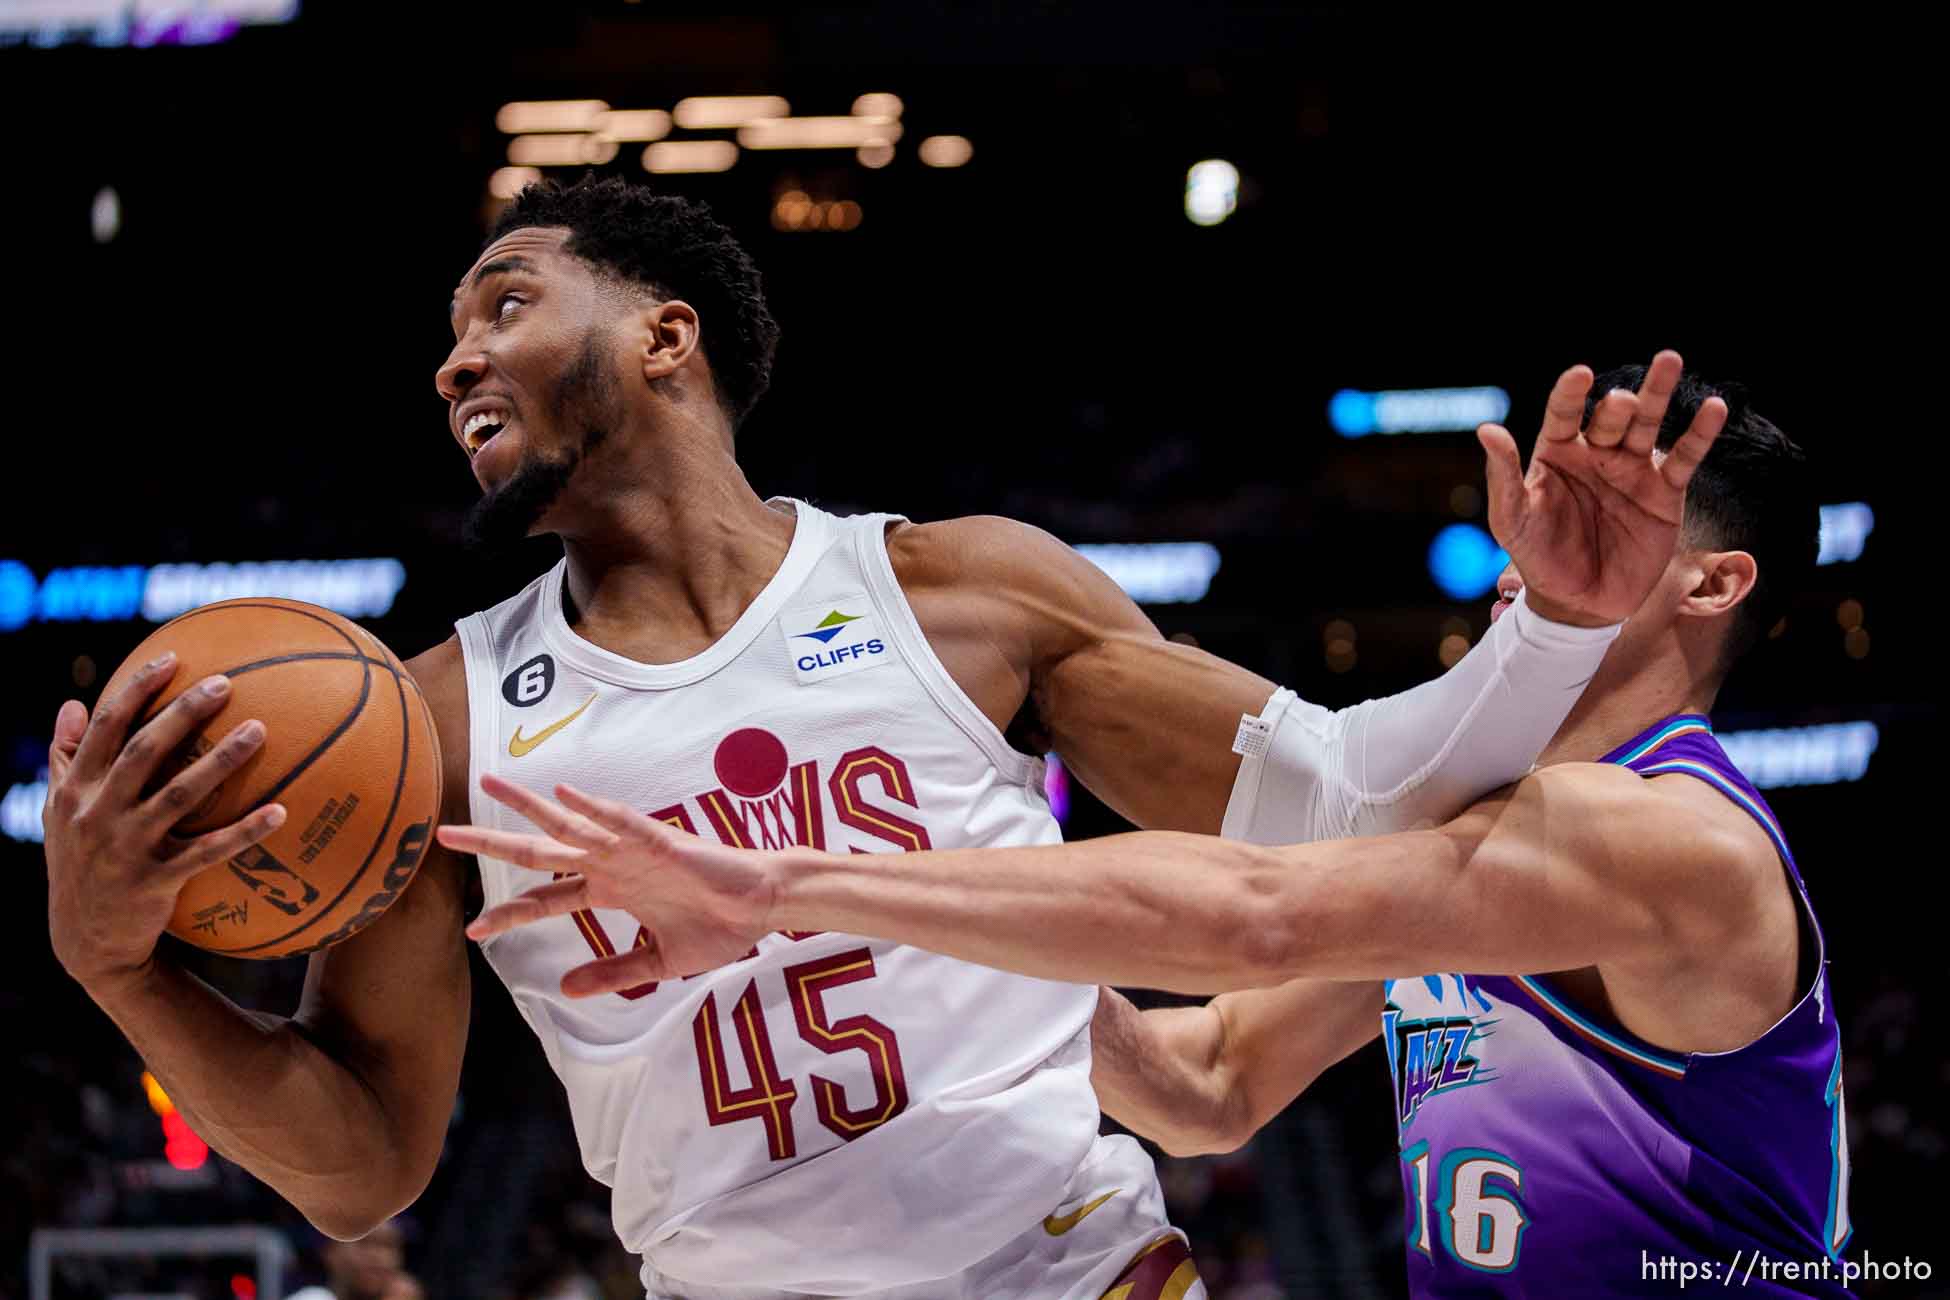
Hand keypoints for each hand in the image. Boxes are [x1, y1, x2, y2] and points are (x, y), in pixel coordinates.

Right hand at [43, 653, 284, 993]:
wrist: (84, 941)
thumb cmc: (80, 863)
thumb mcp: (60, 810)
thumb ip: (65, 757)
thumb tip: (74, 702)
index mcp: (76, 790)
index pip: (106, 729)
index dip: (137, 690)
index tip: (173, 658)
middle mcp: (97, 814)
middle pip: (143, 752)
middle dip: (182, 714)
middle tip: (225, 683)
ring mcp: (126, 848)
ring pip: (179, 796)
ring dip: (220, 761)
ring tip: (261, 730)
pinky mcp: (155, 881)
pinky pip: (207, 851)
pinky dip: (244, 832)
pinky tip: (281, 812)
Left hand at [437, 774, 778, 995]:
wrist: (762, 907)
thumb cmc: (717, 927)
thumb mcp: (657, 963)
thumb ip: (613, 971)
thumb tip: (565, 990)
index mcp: (610, 890)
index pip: (545, 899)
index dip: (508, 913)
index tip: (472, 930)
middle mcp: (611, 865)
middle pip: (541, 851)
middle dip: (492, 842)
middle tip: (444, 834)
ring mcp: (632, 850)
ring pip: (571, 824)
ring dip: (530, 807)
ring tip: (491, 786)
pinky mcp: (662, 842)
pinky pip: (623, 823)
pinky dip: (595, 809)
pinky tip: (567, 794)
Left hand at [1479, 350, 1725, 626]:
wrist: (1578, 604)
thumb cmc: (1538, 558)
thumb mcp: (1512, 520)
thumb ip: (1503, 477)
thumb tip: (1487, 430)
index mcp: (1557, 452)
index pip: (1563, 414)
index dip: (1570, 394)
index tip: (1579, 375)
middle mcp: (1596, 453)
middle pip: (1610, 417)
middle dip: (1617, 406)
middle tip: (1622, 402)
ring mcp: (1632, 470)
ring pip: (1648, 424)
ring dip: (1659, 393)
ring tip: (1670, 361)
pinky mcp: (1664, 493)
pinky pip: (1683, 458)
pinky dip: (1699, 434)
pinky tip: (1715, 409)